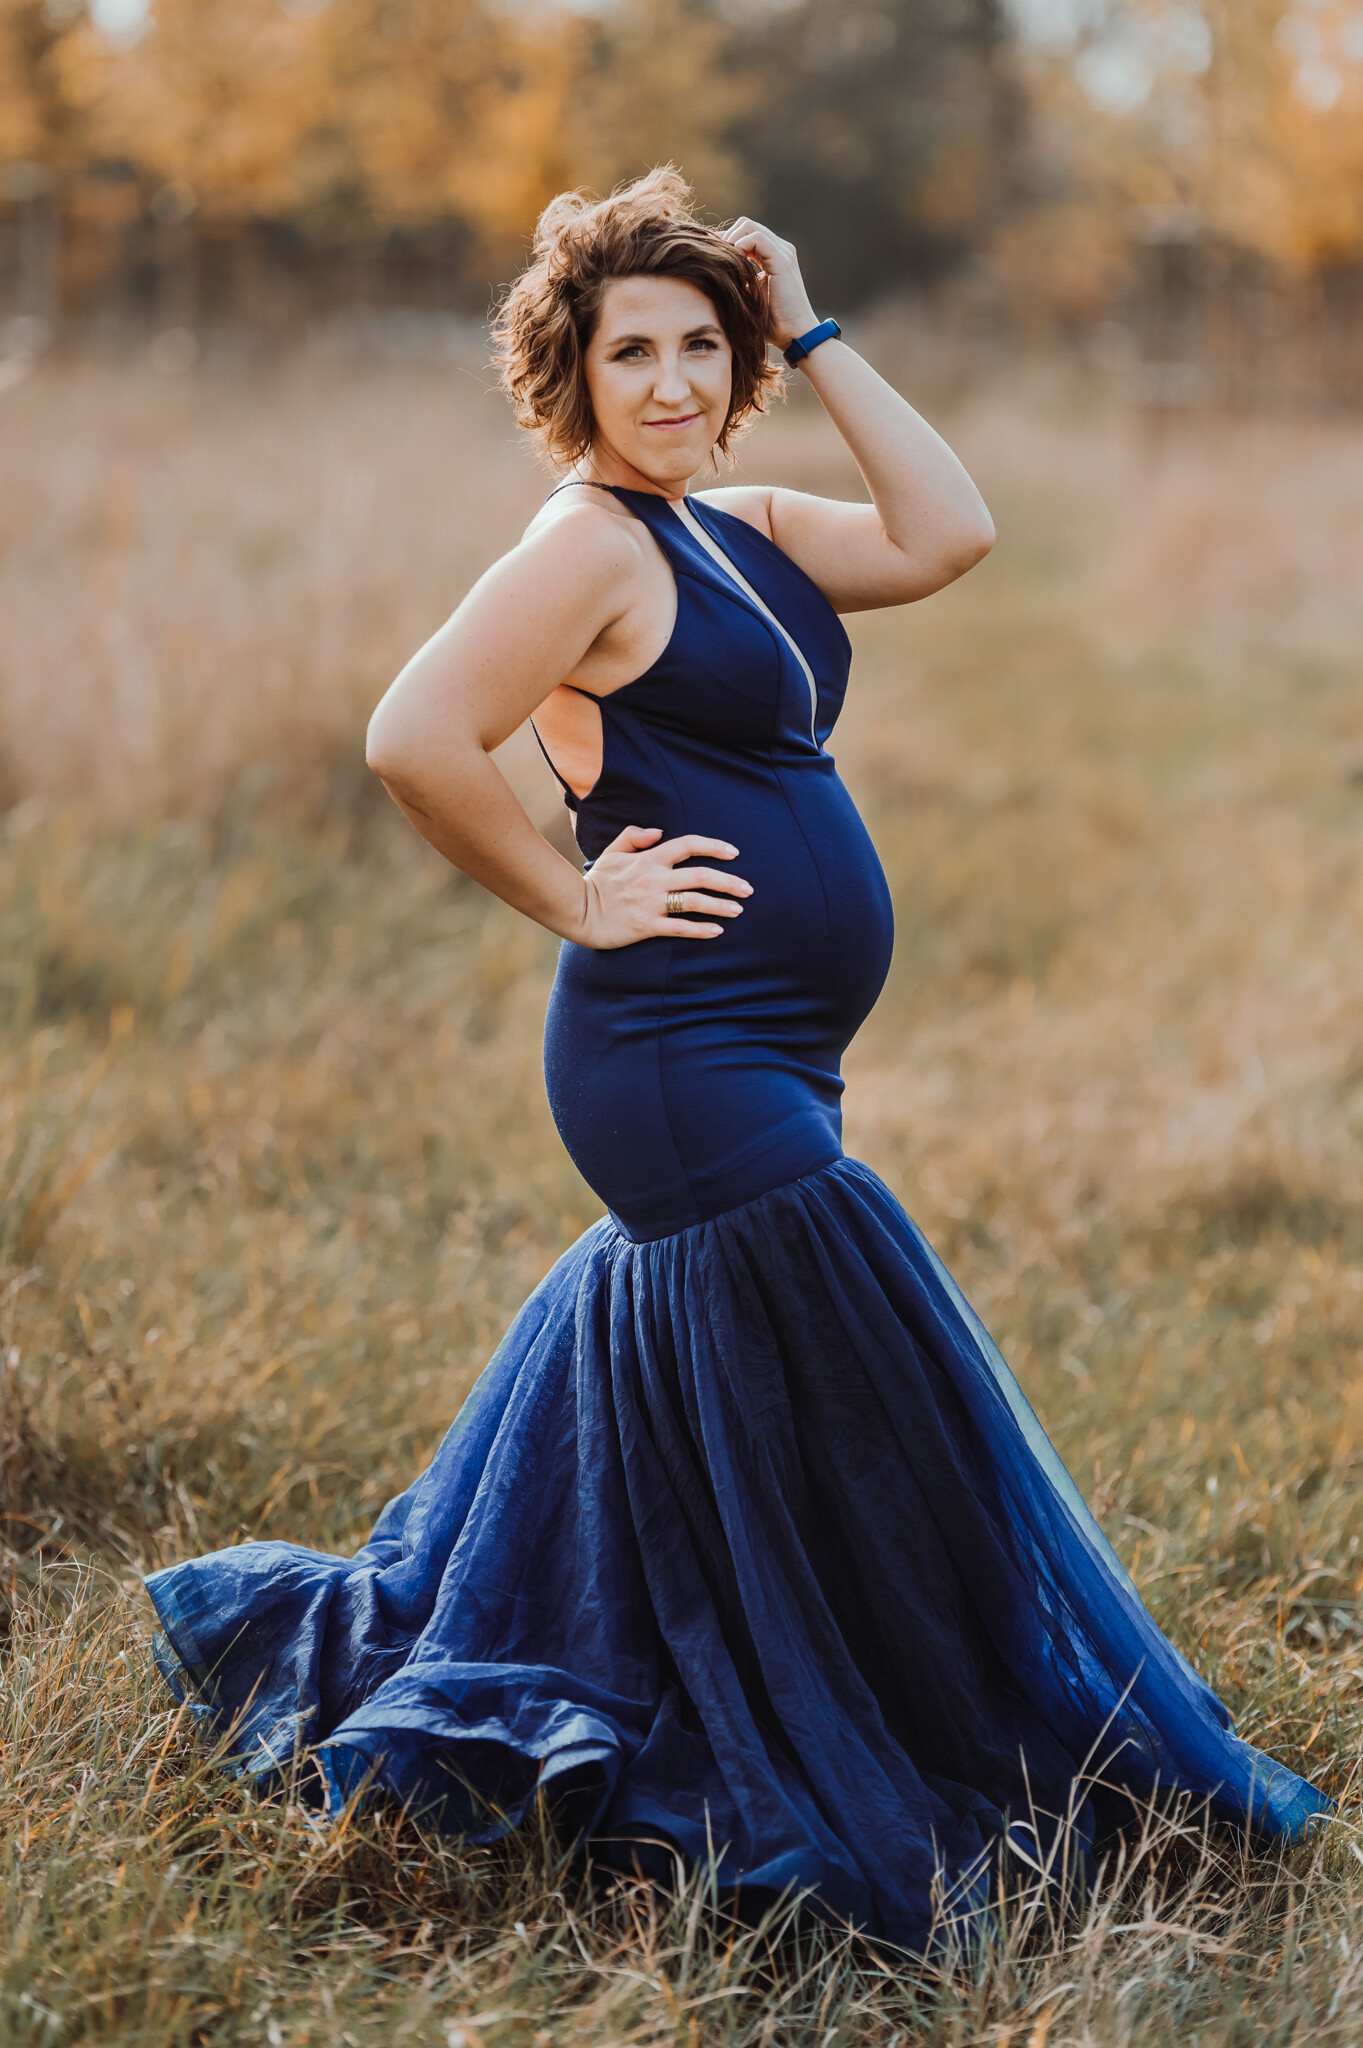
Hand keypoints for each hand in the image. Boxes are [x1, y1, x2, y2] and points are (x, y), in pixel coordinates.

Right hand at [574, 825, 751, 948]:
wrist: (578, 911)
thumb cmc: (597, 882)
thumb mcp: (612, 852)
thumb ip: (634, 836)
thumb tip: (658, 832)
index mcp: (649, 858)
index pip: (688, 845)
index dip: (714, 846)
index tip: (734, 852)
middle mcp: (654, 879)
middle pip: (700, 875)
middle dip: (729, 881)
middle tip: (747, 888)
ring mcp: (652, 903)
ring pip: (695, 902)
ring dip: (721, 905)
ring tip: (738, 910)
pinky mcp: (647, 926)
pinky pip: (681, 928)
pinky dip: (701, 930)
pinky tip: (717, 931)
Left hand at [721, 217, 818, 352]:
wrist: (794, 334)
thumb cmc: (772, 322)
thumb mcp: (749, 296)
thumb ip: (738, 280)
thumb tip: (714, 274)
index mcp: (772, 256)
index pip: (745, 233)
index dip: (726, 241)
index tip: (712, 257)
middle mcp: (779, 249)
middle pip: (745, 225)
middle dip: (726, 237)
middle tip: (715, 258)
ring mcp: (783, 252)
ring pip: (749, 226)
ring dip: (731, 240)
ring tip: (724, 261)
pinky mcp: (783, 260)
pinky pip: (757, 238)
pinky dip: (741, 245)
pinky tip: (734, 262)